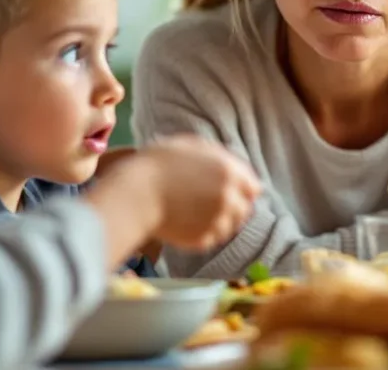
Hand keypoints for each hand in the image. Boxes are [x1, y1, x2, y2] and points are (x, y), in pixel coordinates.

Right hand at [87, 135, 261, 266]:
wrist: (133, 193)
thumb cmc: (157, 164)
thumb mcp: (190, 146)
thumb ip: (218, 156)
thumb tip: (235, 168)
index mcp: (230, 171)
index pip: (254, 188)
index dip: (242, 190)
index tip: (229, 192)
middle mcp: (229, 197)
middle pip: (245, 210)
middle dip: (232, 208)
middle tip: (207, 205)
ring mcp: (217, 221)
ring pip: (229, 228)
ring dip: (218, 223)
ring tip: (193, 214)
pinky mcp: (202, 240)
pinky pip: (210, 239)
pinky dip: (201, 234)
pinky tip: (183, 223)